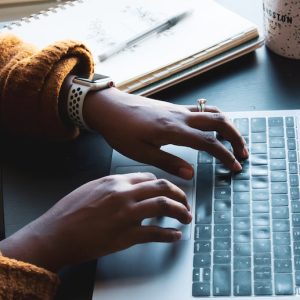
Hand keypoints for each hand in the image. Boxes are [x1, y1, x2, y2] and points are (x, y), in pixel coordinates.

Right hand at [0, 173, 190, 271]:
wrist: (55, 234)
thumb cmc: (69, 211)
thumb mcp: (91, 188)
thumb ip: (114, 186)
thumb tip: (131, 187)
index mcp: (115, 181)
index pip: (149, 177)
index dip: (163, 184)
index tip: (168, 191)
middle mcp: (123, 194)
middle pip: (162, 187)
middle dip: (179, 194)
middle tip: (185, 202)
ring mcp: (126, 214)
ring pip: (164, 206)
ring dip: (181, 211)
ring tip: (186, 217)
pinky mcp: (125, 236)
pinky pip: (155, 233)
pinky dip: (169, 235)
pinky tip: (175, 236)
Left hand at [83, 88, 248, 178]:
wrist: (109, 108)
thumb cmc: (120, 131)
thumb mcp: (141, 153)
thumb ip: (168, 162)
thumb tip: (191, 174)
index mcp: (173, 130)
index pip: (209, 142)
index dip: (225, 155)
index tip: (235, 167)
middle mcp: (180, 116)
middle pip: (219, 121)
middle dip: (236, 136)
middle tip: (242, 152)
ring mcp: (178, 109)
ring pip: (212, 112)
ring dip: (227, 125)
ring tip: (233, 140)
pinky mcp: (173, 107)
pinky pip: (201, 109)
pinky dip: (214, 118)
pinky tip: (211, 129)